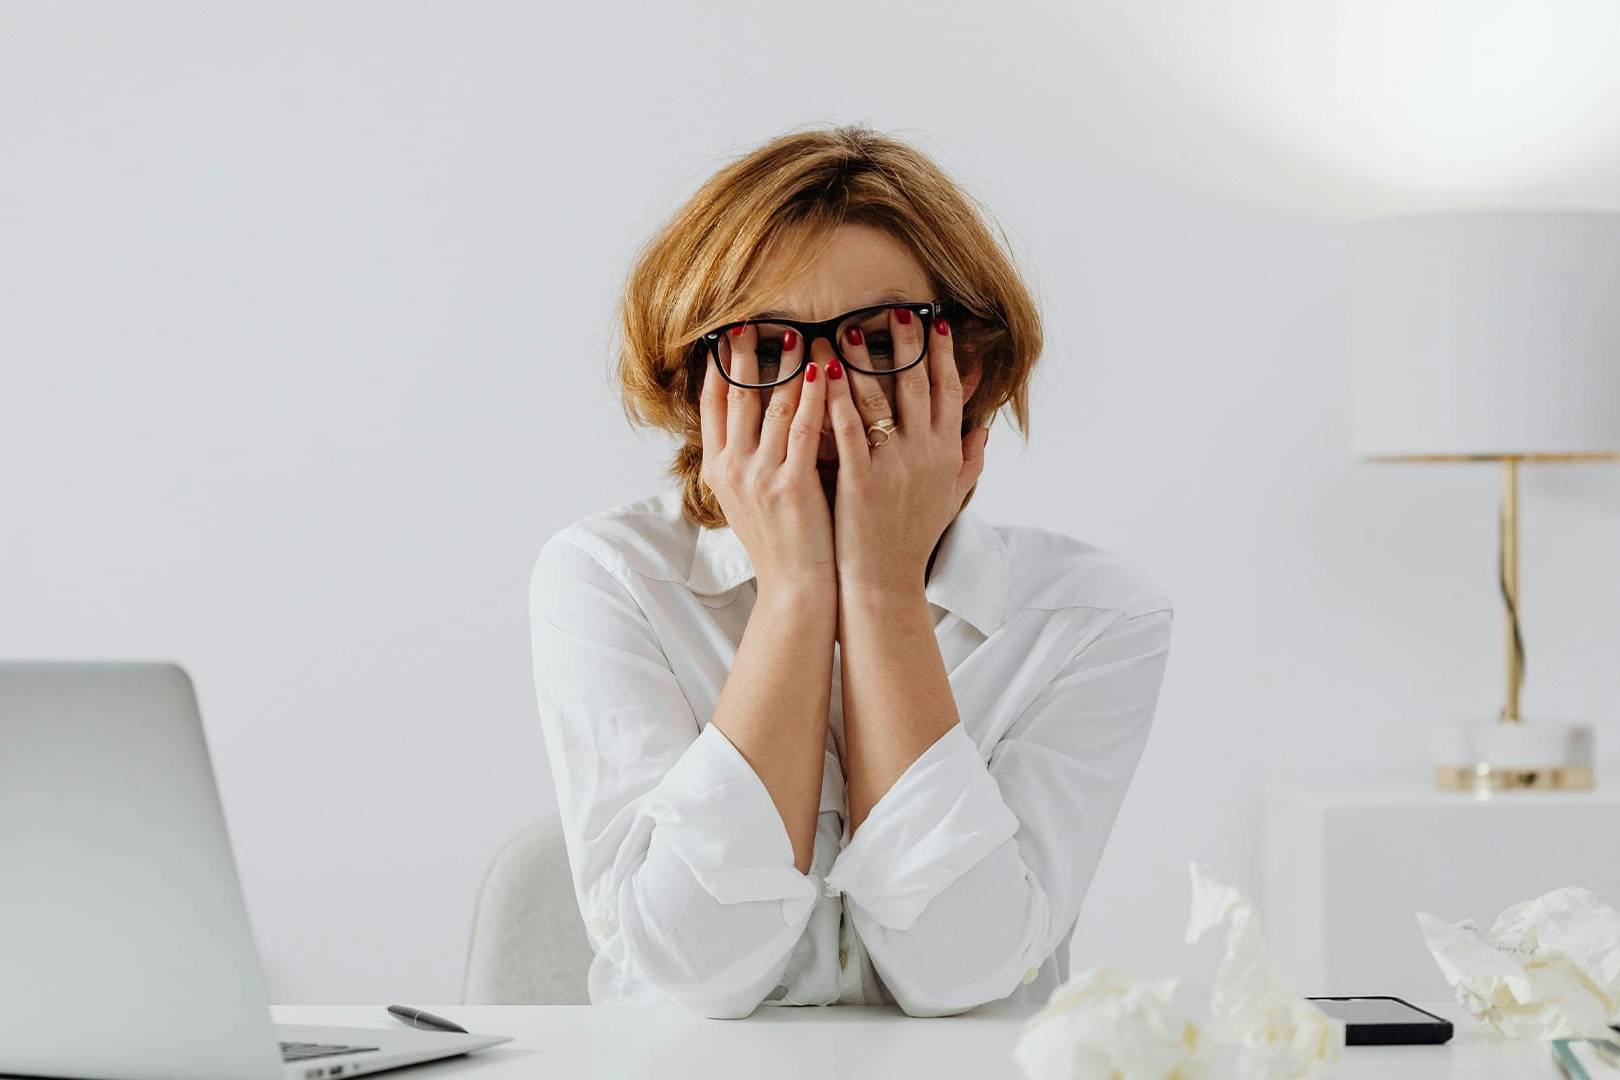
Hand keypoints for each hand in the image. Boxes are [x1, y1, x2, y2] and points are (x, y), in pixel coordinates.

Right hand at [699, 324, 835, 595]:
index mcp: (718, 469)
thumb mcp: (746, 499)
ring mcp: (760, 476)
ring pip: (772, 404)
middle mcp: (732, 468)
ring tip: (797, 331)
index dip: (719, 365)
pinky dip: (813, 395)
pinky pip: (805, 427)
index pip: (713, 403)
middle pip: (737, 394)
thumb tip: (751, 417)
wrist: (795, 589)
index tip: (726, 333)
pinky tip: (824, 369)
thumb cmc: (780, 543)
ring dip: (786, 364)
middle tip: (755, 318)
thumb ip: (745, 457)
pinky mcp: (792, 484)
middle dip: (746, 353)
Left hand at [822, 310, 988, 591]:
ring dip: (863, 361)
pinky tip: (822, 372)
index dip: (942, 353)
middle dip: (907, 343)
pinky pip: (847, 431)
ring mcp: (894, 467)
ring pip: (880, 401)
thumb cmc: (913, 540)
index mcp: (947, 453)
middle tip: (896, 307)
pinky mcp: (861, 482)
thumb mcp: (952, 498)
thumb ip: (970, 459)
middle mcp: (926, 454)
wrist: (885, 584)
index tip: (934, 319)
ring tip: (847, 328)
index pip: (948, 391)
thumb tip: (983, 426)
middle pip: (918, 385)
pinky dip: (836, 399)